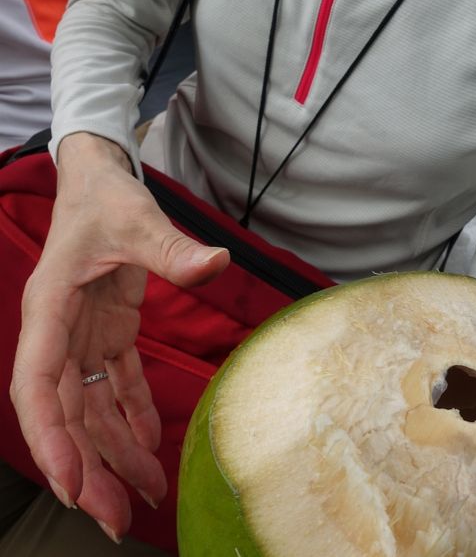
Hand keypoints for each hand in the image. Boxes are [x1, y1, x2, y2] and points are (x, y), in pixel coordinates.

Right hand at [10, 133, 228, 542]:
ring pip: (88, 408)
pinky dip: (132, 416)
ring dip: (112, 451)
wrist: (98, 178)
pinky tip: (151, 447)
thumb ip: (172, 247)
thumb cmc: (104, 196)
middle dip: (86, 465)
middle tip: (114, 517)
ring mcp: (80, 335)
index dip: (51, 437)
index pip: (38, 383)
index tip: (72, 482)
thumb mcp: (137, 218)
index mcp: (49, 307)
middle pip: (63, 412)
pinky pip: (115, 385)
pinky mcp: (105, 332)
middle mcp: (58, 330)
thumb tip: (216, 264)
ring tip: (142, 494)